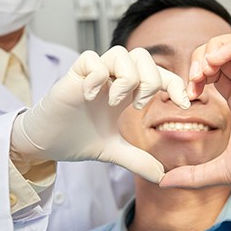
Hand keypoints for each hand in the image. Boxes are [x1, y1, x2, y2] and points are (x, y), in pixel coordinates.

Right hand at [10, 46, 189, 182]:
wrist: (46, 143)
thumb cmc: (78, 139)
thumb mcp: (114, 151)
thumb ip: (137, 160)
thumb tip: (162, 177)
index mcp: (127, 91)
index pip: (159, 75)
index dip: (176, 84)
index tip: (184, 104)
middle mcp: (113, 79)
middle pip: (143, 55)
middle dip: (151, 80)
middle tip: (139, 106)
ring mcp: (94, 75)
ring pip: (121, 53)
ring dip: (126, 79)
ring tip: (116, 102)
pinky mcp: (73, 75)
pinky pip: (91, 59)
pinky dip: (96, 78)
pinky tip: (90, 98)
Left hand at [160, 33, 230, 220]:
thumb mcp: (224, 169)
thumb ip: (194, 175)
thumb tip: (166, 182)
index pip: (211, 74)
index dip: (193, 78)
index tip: (186, 97)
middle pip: (218, 54)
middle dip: (197, 61)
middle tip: (191, 81)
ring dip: (209, 51)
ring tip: (202, 71)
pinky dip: (227, 48)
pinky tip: (213, 64)